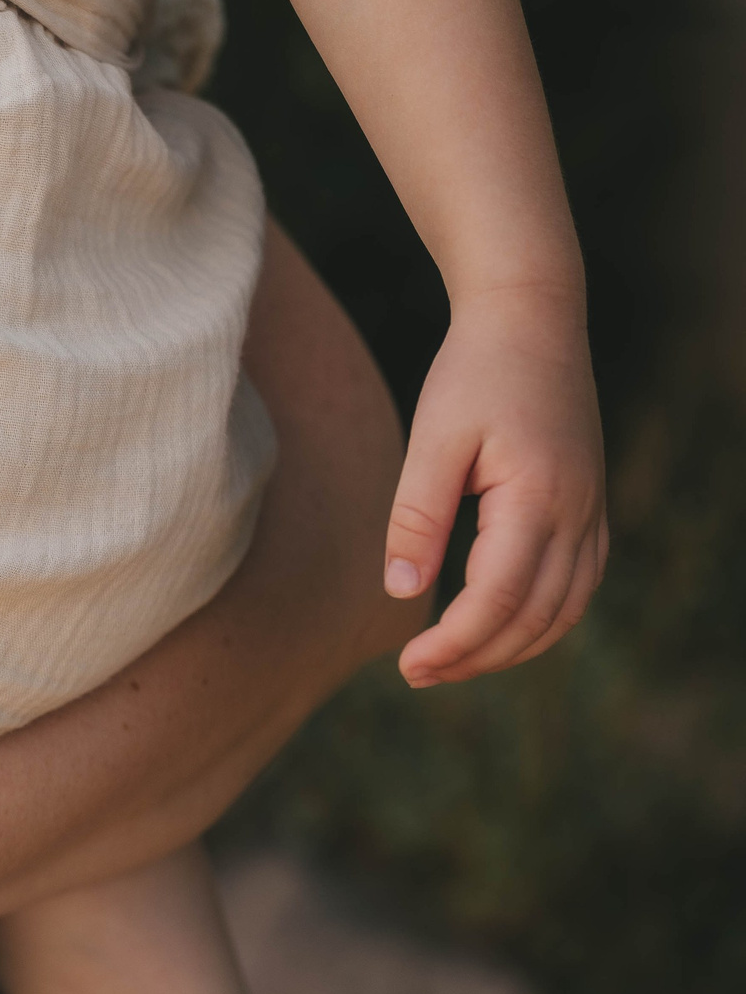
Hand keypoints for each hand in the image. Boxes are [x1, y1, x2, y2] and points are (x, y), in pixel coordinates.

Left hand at [384, 285, 606, 685]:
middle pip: (536, 617)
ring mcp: (592, 512)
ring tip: (448, 663)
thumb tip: (401, 591)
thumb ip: (417, 517)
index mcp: (539, 497)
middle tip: (415, 674)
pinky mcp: (589, 508)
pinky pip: (577, 585)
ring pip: (564, 609)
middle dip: (477, 657)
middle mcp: (579, 513)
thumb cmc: (475, 373)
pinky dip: (540, 620)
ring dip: (508, 647)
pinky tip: (495, 629)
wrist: (532, 319)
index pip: (500, 597)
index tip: (409, 664)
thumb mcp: (434, 438)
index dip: (456, 642)